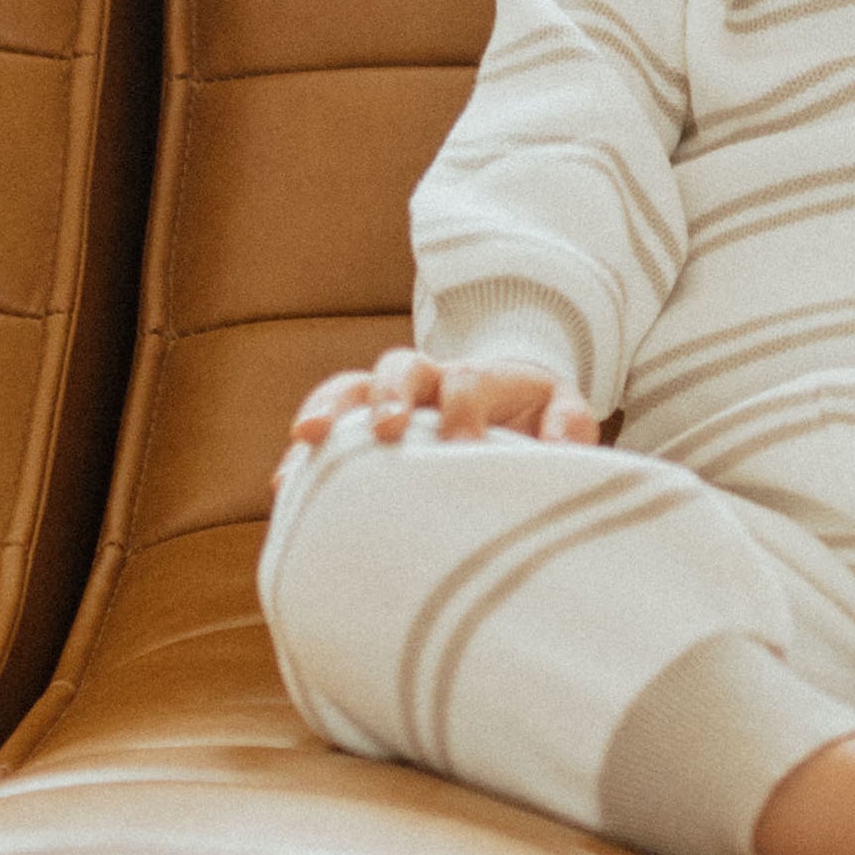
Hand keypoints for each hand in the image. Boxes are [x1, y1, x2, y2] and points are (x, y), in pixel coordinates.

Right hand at [273, 344, 603, 495]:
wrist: (511, 419)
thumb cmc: (538, 427)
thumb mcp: (564, 418)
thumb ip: (570, 427)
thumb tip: (558, 443)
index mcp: (483, 378)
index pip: (468, 380)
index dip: (465, 411)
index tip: (467, 451)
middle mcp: (430, 382)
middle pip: (401, 367)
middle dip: (390, 395)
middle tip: (388, 431)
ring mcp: (391, 404)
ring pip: (351, 388)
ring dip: (328, 411)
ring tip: (306, 441)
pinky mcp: (364, 435)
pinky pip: (326, 435)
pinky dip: (304, 458)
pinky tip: (285, 487)